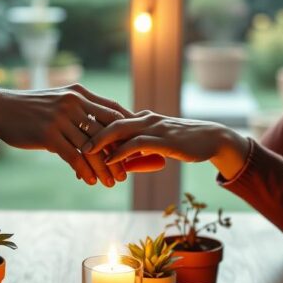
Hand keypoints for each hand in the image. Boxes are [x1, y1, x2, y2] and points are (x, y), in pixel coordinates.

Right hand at [0, 84, 131, 185]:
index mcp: (80, 93)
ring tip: (112, 183)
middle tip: (128, 173)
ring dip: (104, 168)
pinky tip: (90, 181)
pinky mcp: (48, 134)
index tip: (138, 147)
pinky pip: (73, 156)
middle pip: (107, 131)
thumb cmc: (32, 108)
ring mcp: (61, 118)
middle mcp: (73, 102)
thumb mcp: (59, 102)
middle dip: (120, 153)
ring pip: (92, 148)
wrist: (0, 108)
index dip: (128, 130)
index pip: (113, 111)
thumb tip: (103, 128)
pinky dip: (84, 171)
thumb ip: (80, 110)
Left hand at [81, 111, 249, 179]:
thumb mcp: (156, 148)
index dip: (91, 129)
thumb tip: (118, 164)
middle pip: (109, 121)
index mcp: (141, 118)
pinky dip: (121, 152)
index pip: (110, 120)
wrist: (212, 139)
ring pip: (120, 130)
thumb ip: (137, 153)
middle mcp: (144, 118)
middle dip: (88, 132)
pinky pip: (137, 143)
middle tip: (69, 143)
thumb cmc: (184, 144)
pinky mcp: (164, 138)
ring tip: (82, 152)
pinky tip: (109, 161)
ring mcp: (154, 127)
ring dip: (100, 142)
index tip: (73, 140)